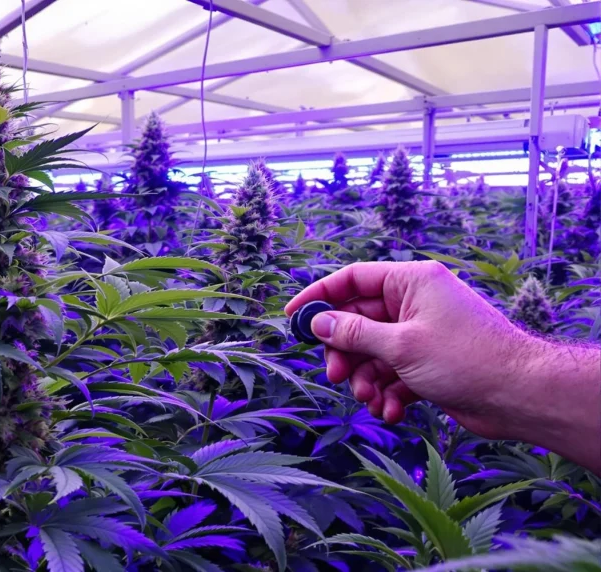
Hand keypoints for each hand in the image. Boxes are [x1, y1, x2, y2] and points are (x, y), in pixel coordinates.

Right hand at [288, 261, 539, 436]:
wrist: (520, 395)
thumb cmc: (466, 358)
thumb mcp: (400, 344)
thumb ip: (353, 333)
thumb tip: (318, 322)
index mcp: (411, 282)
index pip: (353, 278)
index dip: (320, 295)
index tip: (293, 316)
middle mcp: (415, 304)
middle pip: (358, 322)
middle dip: (345, 353)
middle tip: (336, 376)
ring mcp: (421, 334)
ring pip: (373, 353)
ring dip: (365, 380)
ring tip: (370, 400)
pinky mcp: (428, 365)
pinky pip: (392, 374)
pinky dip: (387, 394)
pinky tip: (392, 412)